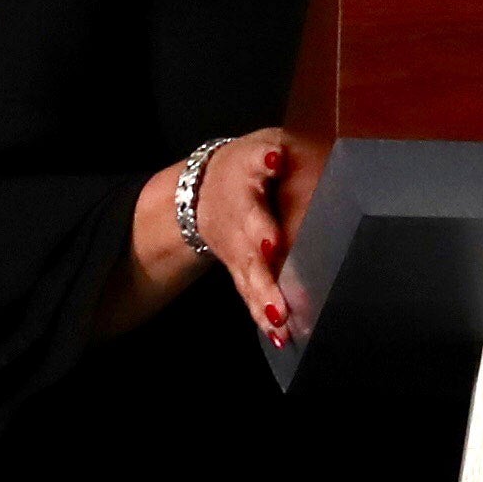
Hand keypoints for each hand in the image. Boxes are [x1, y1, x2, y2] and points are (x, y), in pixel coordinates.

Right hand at [195, 127, 325, 346]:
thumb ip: (273, 151)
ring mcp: (238, 250)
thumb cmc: (247, 166)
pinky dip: (264, 316)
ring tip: (281, 322)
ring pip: (249, 277)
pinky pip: (252, 294)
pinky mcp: (242, 270)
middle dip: (262, 268)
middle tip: (276, 283)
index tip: (273, 226)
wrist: (201, 191)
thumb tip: (280, 157)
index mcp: (245, 178)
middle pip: (249, 245)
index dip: (262, 193)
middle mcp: (240, 219)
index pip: (252, 183)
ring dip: (264, 300)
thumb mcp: (261, 145)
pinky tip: (280, 336)